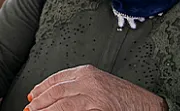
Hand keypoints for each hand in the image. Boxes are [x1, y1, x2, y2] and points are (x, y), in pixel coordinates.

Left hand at [27, 65, 166, 110]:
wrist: (149, 106)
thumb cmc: (126, 98)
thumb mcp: (100, 85)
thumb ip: (80, 87)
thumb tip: (57, 97)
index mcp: (87, 72)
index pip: (56, 78)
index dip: (41, 87)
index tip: (32, 95)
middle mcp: (88, 81)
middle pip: (55, 90)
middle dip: (40, 101)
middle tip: (30, 108)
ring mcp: (93, 95)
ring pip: (61, 102)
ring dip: (45, 110)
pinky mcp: (98, 107)